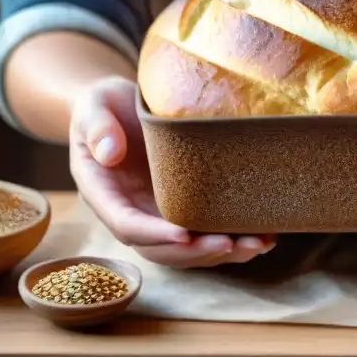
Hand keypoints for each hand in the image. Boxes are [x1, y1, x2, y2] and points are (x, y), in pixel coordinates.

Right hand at [69, 76, 275, 267]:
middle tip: (232, 244)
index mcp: (104, 193)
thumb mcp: (94, 106)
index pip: (126, 225)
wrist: (118, 105)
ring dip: (221, 253)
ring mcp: (157, 212)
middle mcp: (131, 211)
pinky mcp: (181, 206)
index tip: (183, 234)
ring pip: (187, 248)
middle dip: (196, 252)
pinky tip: (263, 237)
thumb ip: (97, 127)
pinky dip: (232, 239)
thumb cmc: (103, 104)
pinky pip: (203, 231)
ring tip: (257, 245)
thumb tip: (109, 153)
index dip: (154, 234)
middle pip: (161, 248)